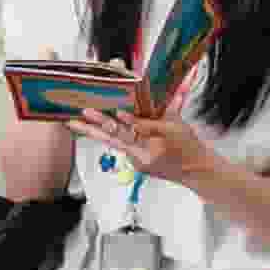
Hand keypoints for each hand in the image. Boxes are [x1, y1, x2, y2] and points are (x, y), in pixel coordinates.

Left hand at [76, 106, 215, 188]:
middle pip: (117, 137)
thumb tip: (157, 98)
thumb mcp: (178, 125)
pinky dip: (105, 136)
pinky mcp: (135, 163)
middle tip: (82, 114)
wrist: (196, 171)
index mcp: (157, 143)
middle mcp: (144, 154)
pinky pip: (118, 146)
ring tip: (74, 124)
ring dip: (92, 132)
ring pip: (112, 142)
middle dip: (97, 126)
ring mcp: (138, 160)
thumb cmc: (189, 146)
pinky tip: (89, 128)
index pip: (139, 130)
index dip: (128, 120)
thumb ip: (164, 111)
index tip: (118, 112)